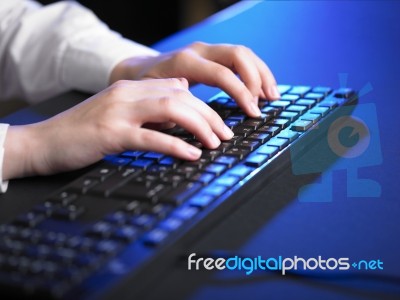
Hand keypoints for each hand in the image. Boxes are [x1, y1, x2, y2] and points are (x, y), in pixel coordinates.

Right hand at [3, 78, 233, 179]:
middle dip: (209, 116)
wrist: (42, 142)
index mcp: (130, 88)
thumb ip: (146, 105)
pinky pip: (151, 137)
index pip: (178, 88)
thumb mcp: (117, 112)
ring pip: (171, 110)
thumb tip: (180, 100)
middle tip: (226, 135)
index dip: (204, 105)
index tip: (219, 123)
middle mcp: (127, 94)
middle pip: (180, 96)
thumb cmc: (81, 131)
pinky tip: (191, 154)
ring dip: (199, 126)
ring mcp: (119, 112)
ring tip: (215, 143)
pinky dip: (176, 145)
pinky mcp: (111, 134)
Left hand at [110, 42, 279, 116]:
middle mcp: (199, 51)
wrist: (138, 69)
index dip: (241, 92)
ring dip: (261, 73)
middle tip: (263, 104)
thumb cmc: (145, 87)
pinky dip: (254, 72)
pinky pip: (239, 58)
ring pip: (243, 53)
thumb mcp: (153, 99)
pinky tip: (261, 88)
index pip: (222, 73)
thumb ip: (173, 109)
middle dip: (256, 80)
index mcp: (185, 63)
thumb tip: (195, 124)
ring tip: (272, 95)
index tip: (252, 112)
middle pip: (238, 55)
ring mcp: (206, 51)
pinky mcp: (211, 55)